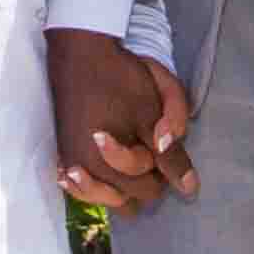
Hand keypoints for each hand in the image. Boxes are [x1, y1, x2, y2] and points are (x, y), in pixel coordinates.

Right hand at [48, 27, 192, 215]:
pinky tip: (104, 163)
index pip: (149, 191)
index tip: (159, 140)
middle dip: (143, 180)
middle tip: (147, 147)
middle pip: (128, 201)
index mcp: (108, 165)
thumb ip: (172, 154)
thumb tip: (189, 189)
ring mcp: (70, 165)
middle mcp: (85, 173)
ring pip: (106, 198)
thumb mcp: (153, 114)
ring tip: (130, 156)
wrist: (79, 52)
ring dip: (121, 187)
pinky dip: (97, 182)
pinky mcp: (63, 153)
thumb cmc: (120, 79)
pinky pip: (84, 187)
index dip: (162, 170)